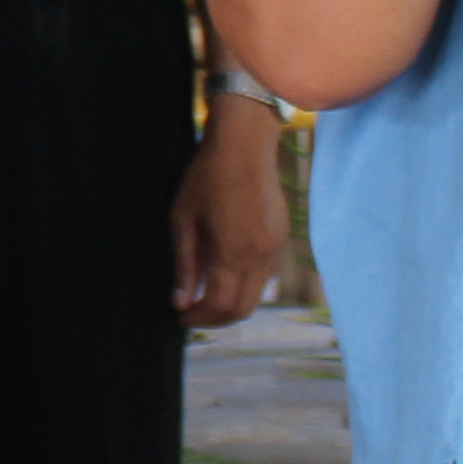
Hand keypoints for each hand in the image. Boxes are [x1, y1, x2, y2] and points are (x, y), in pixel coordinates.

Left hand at [174, 108, 289, 327]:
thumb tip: (180, 302)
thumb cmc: (207, 177)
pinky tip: (226, 272)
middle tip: (193, 312)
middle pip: (243, 309)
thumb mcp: (183, 219)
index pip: (220, 306)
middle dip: (216, 319)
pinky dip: (245, 285)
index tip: (181, 316)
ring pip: (257, 295)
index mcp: (233, 252)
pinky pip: (265, 276)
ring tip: (206, 294)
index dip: (199, 318)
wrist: (245, 144)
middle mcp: (260, 256)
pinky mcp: (282, 239)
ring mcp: (275, 248)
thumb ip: (184, 264)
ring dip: (232, 303)